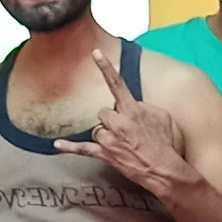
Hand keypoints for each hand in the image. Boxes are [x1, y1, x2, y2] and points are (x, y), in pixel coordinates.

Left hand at [52, 49, 188, 193]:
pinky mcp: (104, 153)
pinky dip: (69, 147)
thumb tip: (133, 106)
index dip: (105, 67)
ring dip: (106, 133)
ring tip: (122, 143)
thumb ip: (144, 106)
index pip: (116, 83)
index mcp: (132, 109)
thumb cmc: (164, 143)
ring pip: (97, 128)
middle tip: (127, 130)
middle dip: (113, 118)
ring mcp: (109, 138)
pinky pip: (82, 149)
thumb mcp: (161, 116)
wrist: (162, 169)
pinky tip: (57, 144)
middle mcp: (117, 122)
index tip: (95, 52)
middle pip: (104, 111)